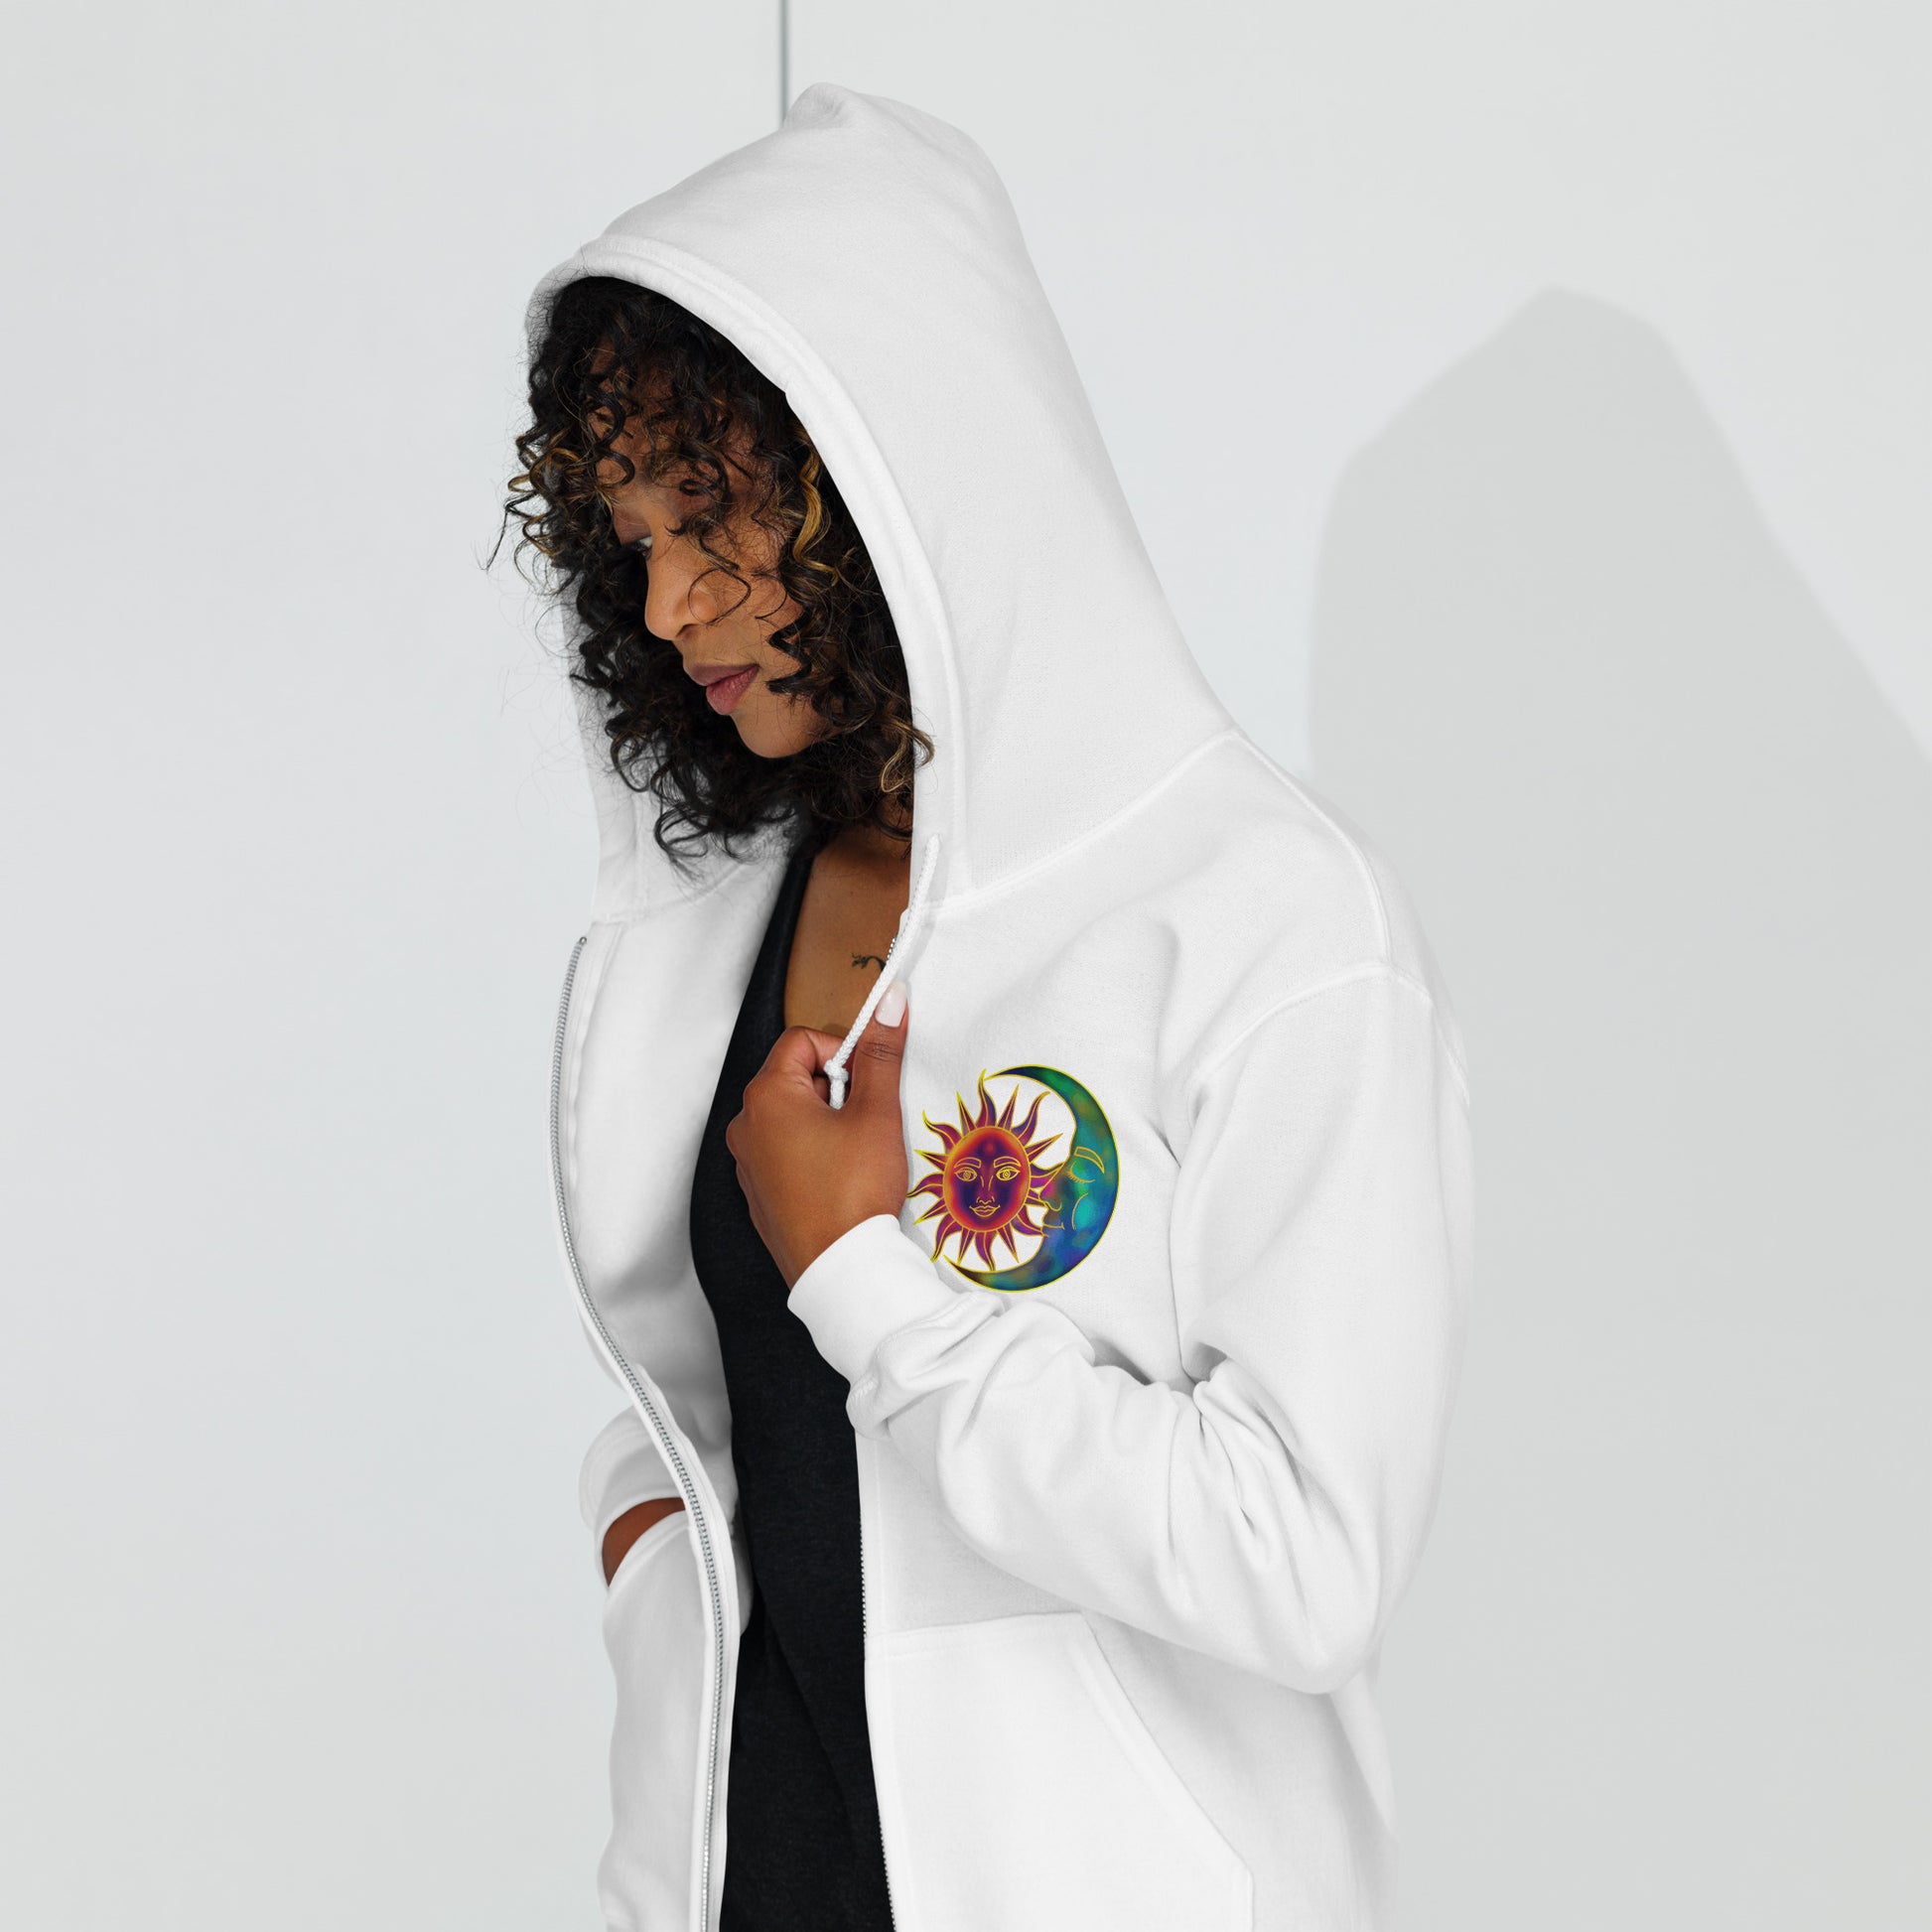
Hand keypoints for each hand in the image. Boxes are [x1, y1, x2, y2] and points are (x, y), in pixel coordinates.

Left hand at [725, 980, 911, 1288]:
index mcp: (766, 1096)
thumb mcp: (876, 1113)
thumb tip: (889, 1002)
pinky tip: (841, 1179)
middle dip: (836, 1090)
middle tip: (866, 1121)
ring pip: (793, 1117)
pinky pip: (786, 1153)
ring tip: (856, 1153)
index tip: (868, 1081)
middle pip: (796, 1077)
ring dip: (826, 1122)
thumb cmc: (853, 1192)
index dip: (843, 1053)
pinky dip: (814, 1153)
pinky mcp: (758, 1193)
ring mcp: (748, 1163)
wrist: (841, 1270)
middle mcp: (746, 1125)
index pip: (803, 1041)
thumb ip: (881, 1052)